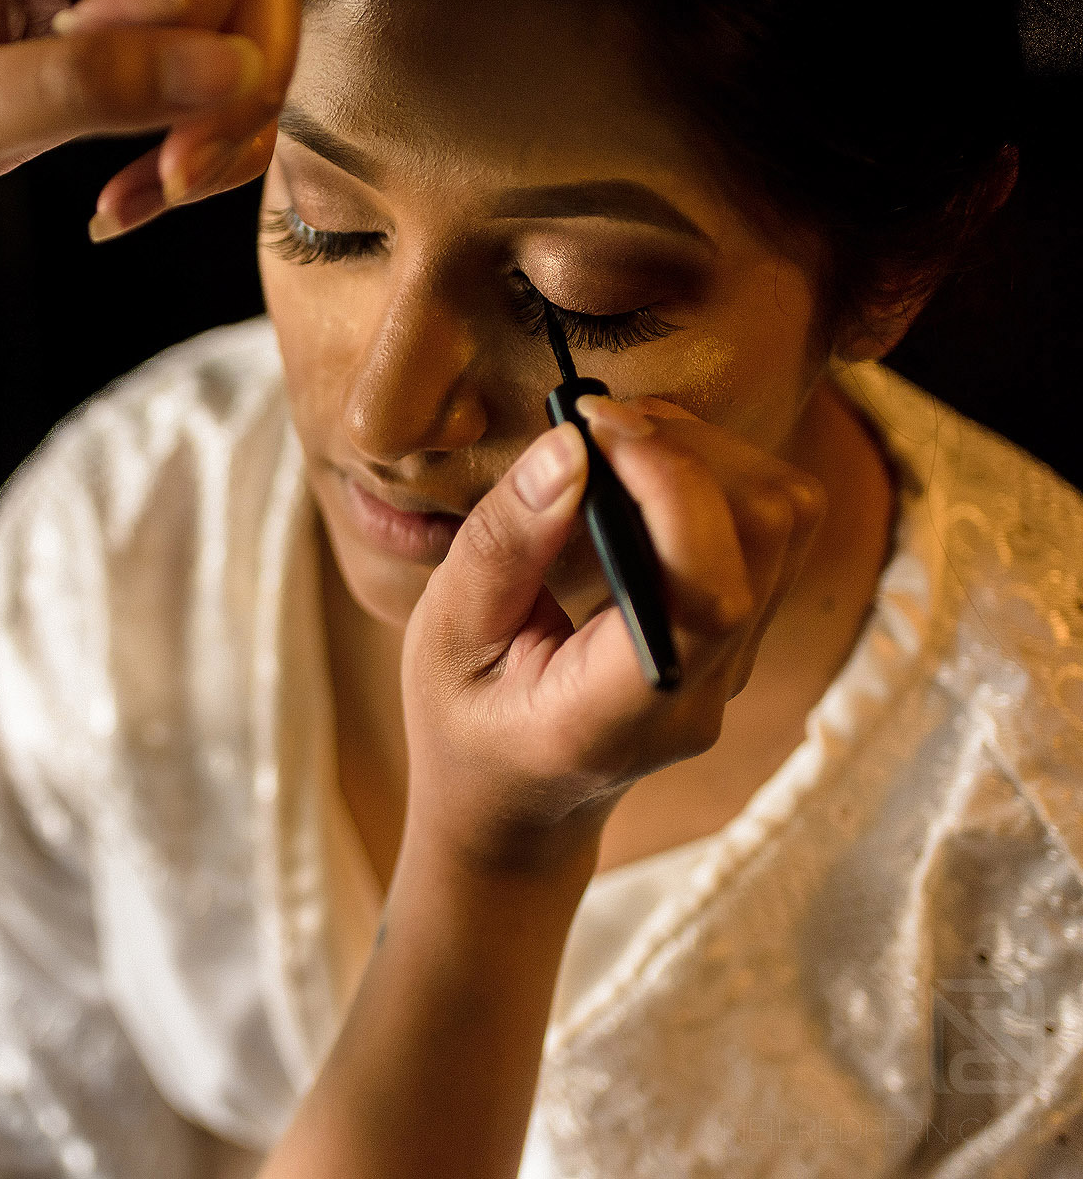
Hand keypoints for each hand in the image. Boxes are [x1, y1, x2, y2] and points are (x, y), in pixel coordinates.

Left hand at [0, 0, 301, 231]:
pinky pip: (202, 85)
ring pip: (239, 30)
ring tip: (148, 196)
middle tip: (181, 168)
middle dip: (238, 75)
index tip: (104, 78)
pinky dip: (193, 149)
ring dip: (223, 126)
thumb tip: (228, 71)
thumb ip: (86, 86)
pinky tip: (133, 198)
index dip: (189, 8)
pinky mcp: (106, 49)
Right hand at [397, 396, 827, 875]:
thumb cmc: (464, 723)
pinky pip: (768, 533)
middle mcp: (702, 694)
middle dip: (692, 448)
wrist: (514, 809)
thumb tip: (569, 448)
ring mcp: (735, 669)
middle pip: (770, 536)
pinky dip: (713, 477)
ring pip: (787, 522)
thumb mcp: (444, 635)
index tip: (596, 425)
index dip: (674, 487)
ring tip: (618, 441)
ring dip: (710, 454)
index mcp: (616, 712)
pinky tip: (638, 475)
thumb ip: (502, 545)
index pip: (705, 594)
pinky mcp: (741, 637)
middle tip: (597, 421)